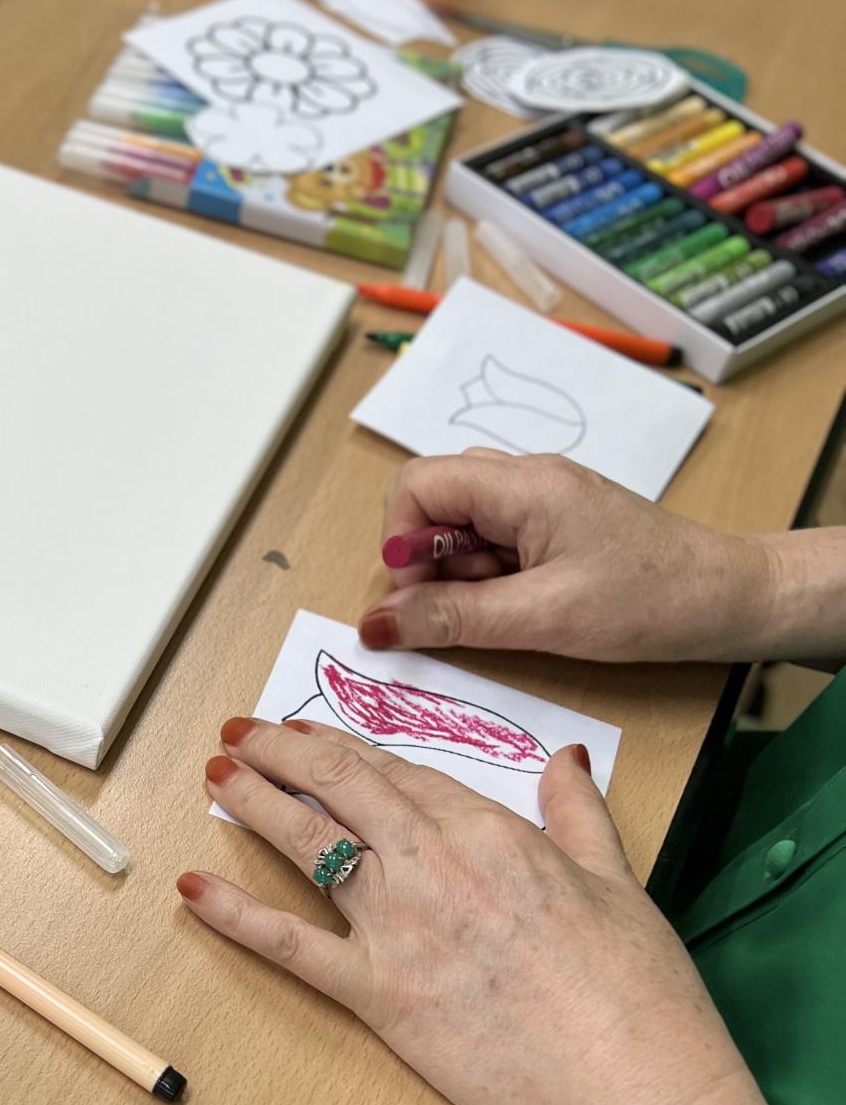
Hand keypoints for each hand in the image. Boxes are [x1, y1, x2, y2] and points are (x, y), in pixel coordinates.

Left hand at [180, 717, 845, 1104]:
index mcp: (489, 831)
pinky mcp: (374, 992)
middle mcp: (431, 864)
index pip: (398, 773)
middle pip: (340, 788)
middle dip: (281, 751)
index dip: (344, 748)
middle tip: (241, 734)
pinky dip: (233, 914)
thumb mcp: (616, 880)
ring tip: (217, 776)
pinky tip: (192, 888)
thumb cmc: (633, 989)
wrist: (622, 1080)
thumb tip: (564, 760)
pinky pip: (288, 944)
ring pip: (307, 845)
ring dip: (254, 803)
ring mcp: (396, 926)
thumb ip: (577, 814)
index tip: (311, 733)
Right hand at [361, 450, 772, 664]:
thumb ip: (452, 619)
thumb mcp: (540, 618)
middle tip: (465, 617)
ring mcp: (541, 501)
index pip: (417, 486)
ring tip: (507, 616)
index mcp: (521, 484)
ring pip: (461, 529)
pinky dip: (490, 582)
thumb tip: (373, 625)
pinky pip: (494, 544)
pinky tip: (525, 610)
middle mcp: (526, 479)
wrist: (730, 599)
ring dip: (460, 578)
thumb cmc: (649, 602)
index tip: (420, 601)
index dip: (401, 544)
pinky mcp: (555, 526)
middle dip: (429, 567)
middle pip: (434, 505)